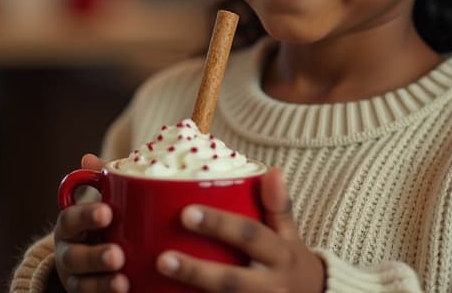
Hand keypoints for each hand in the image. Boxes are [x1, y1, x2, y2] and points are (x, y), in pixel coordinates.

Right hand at [54, 154, 128, 292]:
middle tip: (117, 254)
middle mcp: (68, 252)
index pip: (71, 219)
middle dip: (94, 256)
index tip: (108, 212)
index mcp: (70, 225)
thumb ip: (100, 182)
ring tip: (122, 281)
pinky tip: (126, 292)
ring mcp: (76, 278)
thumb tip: (87, 159)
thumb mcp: (104, 200)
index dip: (86, 216)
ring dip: (101, 284)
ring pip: (81, 284)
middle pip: (73, 257)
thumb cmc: (105, 222)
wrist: (99, 258)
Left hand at [156, 168, 324, 292]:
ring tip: (160, 280)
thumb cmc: (291, 263)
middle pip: (231, 280)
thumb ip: (278, 206)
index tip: (186, 212)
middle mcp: (273, 285)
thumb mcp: (290, 236)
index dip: (219, 224)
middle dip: (196, 271)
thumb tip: (273, 171)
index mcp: (281, 255)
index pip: (249, 235)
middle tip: (162, 258)